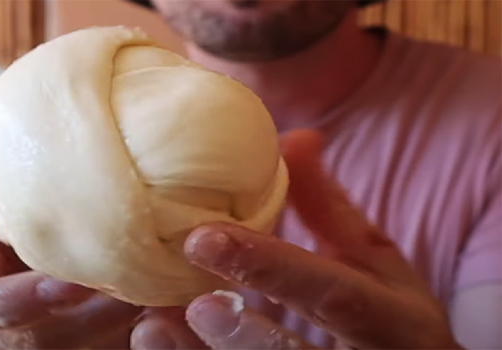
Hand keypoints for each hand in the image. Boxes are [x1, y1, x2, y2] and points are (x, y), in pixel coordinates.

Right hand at [0, 174, 141, 348]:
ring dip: (77, 326)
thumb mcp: (17, 194)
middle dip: (17, 300)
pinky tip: (141, 315)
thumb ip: (24, 172)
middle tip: (68, 283)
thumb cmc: (28, 218)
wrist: (41, 277)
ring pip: (25, 343)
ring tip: (124, 301)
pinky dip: (107, 338)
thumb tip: (66, 103)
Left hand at [132, 130, 463, 349]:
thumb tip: (295, 137)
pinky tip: (160, 339)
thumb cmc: (384, 317)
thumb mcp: (374, 263)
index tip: (205, 238)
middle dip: (242, 333)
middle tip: (190, 303)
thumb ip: (330, 207)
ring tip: (155, 327)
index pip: (335, 295)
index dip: (272, 267)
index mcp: (396, 321)